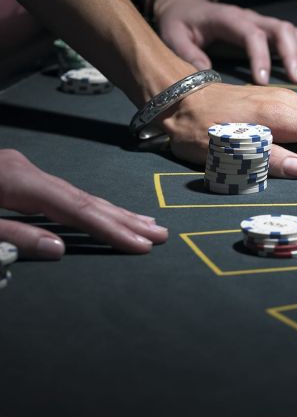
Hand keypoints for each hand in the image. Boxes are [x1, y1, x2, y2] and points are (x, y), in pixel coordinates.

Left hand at [0, 149, 167, 259]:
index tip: (142, 244)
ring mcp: (22, 171)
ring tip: (144, 223)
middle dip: (123, 219)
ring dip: (110, 211)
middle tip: (160, 234)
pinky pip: (60, 194)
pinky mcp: (16, 175)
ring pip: (76, 194)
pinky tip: (99, 212)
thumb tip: (59, 249)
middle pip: (84, 198)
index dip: (111, 228)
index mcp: (17, 180)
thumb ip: (14, 235)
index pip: (76, 209)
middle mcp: (26, 171)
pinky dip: (85, 206)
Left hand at [153, 0, 296, 84]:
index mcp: (229, 18)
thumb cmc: (181, 24)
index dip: (261, 56)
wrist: (187, 7)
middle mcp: (251, 17)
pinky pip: (295, 37)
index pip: (251, 34)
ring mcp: (262, 22)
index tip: (264, 81)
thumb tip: (206, 75)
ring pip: (292, 32)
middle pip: (280, 29)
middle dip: (293, 54)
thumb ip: (187, 54)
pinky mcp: (268, 31)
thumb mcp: (173, 35)